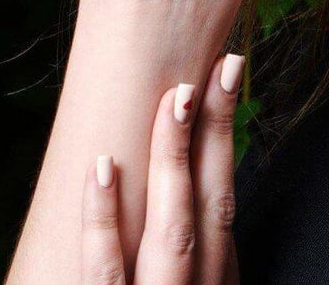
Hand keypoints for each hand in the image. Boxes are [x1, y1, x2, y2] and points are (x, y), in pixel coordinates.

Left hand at [81, 52, 244, 283]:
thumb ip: (196, 255)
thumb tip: (185, 185)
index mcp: (216, 277)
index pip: (222, 197)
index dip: (223, 132)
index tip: (225, 72)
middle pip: (210, 201)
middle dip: (215, 129)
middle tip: (221, 65)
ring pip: (172, 228)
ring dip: (174, 158)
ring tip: (175, 98)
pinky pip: (105, 271)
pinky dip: (103, 219)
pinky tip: (103, 166)